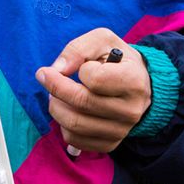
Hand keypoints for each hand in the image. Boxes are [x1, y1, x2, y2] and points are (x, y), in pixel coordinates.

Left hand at [35, 28, 150, 152]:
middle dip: (55, 87)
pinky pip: (75, 140)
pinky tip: (67, 110)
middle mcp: (131, 110)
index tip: (79, 66)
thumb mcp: (103, 40)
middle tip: (46, 76)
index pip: (95, 79)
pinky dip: (62, 125)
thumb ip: (78, 49)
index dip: (81, 70)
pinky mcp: (111, 143)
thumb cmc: (117, 59)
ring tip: (55, 94)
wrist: (138, 84)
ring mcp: (121, 130)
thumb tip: (56, 69)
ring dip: (55, 106)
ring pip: (74, 125)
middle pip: (81, 103)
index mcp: (133, 80)